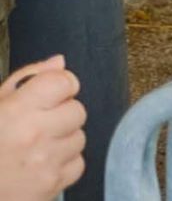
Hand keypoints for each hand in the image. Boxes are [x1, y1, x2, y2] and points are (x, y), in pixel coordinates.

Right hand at [0, 57, 85, 200]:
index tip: (50, 93)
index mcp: (16, 111)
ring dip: (62, 140)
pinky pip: (77, 163)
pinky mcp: (52, 183)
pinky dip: (63, 163)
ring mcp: (45, 161)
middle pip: (77, 109)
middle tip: (36, 124)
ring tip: (34, 146)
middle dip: (61, 114)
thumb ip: (25, 80)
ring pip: (79, 137)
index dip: (60, 85)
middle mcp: (34, 134)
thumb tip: (59, 63)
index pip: (64, 81)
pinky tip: (40, 164)